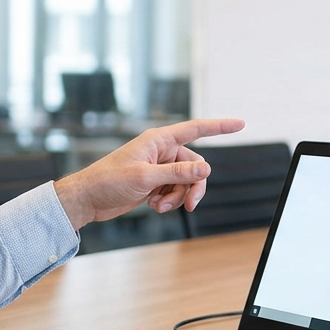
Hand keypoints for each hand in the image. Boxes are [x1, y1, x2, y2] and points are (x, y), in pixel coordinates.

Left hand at [53, 118, 245, 229]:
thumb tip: (206, 170)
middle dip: (192, 186)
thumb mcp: (146, 177)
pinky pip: (175, 190)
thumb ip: (178, 173)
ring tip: (159, 206)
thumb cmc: (109, 180)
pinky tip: (154, 206)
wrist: (88, 199)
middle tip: (188, 205)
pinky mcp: (155, 182)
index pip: (196, 129)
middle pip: (195, 166)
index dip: (219, 126)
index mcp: (159, 140)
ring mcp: (159, 167)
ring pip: (186, 181)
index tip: (240, 124)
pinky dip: (169, 200)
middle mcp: (161, 151)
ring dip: (177, 196)